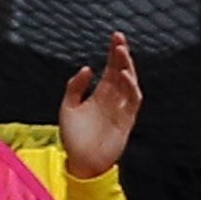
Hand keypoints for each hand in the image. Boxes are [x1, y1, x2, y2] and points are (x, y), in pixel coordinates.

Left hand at [58, 30, 140, 175]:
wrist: (82, 162)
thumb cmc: (74, 137)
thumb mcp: (68, 107)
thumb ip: (75, 87)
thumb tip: (87, 69)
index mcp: (100, 94)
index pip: (110, 68)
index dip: (113, 53)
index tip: (115, 37)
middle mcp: (113, 99)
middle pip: (121, 71)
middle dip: (122, 55)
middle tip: (119, 39)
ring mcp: (121, 108)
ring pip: (129, 83)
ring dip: (127, 67)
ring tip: (121, 52)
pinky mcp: (126, 120)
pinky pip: (133, 100)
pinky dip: (130, 87)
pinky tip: (124, 75)